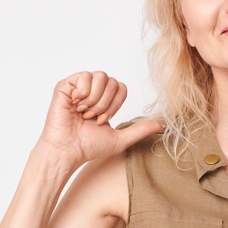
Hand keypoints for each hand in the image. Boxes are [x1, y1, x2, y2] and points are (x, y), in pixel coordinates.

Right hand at [38, 71, 161, 164]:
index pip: (121, 88)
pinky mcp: (65, 86)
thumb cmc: (88, 146)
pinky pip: (84, 76)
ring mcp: (79, 87)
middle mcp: (92, 91)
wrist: (68, 151)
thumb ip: (140, 129)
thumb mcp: (120, 139)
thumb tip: (162, 125)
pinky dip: (82, 94)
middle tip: (92, 118)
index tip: (103, 120)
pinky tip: (74, 106)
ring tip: (83, 113)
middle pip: (112, 81)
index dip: (115, 105)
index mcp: (104, 100)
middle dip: (105, 104)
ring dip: (95, 100)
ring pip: (100, 77)